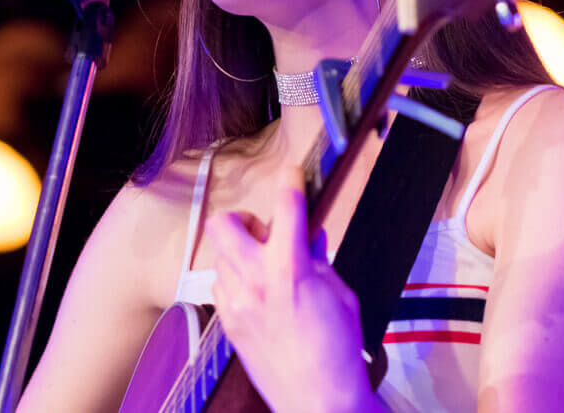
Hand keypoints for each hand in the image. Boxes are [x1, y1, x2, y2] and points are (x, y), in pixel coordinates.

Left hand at [207, 166, 382, 412]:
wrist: (318, 401)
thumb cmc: (337, 352)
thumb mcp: (341, 295)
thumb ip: (319, 261)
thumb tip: (310, 237)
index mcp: (288, 270)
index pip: (285, 209)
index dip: (290, 183)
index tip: (292, 173)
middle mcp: (254, 282)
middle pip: (226, 225)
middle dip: (246, 221)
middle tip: (268, 233)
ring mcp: (236, 304)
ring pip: (222, 257)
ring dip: (243, 254)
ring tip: (268, 270)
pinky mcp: (228, 323)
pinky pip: (222, 286)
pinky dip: (238, 281)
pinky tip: (260, 294)